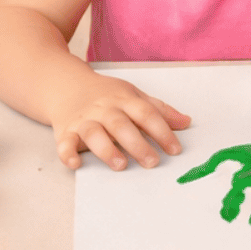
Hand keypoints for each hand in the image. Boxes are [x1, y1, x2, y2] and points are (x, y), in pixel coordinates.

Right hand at [55, 74, 190, 170]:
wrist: (65, 84)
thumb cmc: (106, 95)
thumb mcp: (133, 96)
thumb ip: (159, 110)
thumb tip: (186, 122)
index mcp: (124, 100)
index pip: (146, 114)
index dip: (162, 131)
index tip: (176, 149)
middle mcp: (104, 110)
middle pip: (121, 125)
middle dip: (137, 144)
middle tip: (153, 162)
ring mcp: (84, 120)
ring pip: (94, 133)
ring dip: (106, 149)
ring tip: (121, 165)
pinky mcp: (66, 131)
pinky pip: (64, 142)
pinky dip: (67, 153)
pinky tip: (75, 163)